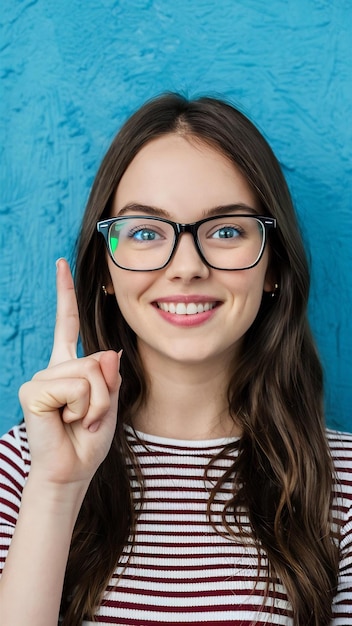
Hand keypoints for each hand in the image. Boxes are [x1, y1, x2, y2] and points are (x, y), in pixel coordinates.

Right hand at [19, 259, 120, 486]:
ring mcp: (41, 378)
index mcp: (69, 367)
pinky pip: (75, 387)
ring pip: (89, 374)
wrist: (71, 471)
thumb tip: (107, 351)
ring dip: (95, 404)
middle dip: (105, 393)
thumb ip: (110, 375)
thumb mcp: (110, 403)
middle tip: (90, 418)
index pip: (67, 323)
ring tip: (78, 421)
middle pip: (97, 359)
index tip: (61, 263)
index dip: (65, 293)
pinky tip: (65, 421)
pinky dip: (81, 409)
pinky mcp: (33, 390)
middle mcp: (53, 368)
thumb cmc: (87, 440)